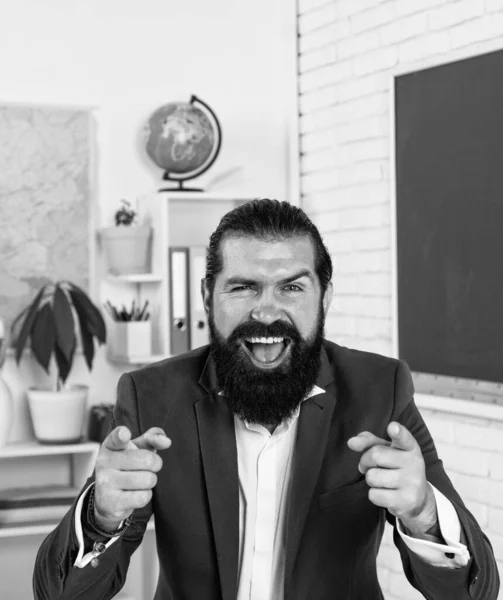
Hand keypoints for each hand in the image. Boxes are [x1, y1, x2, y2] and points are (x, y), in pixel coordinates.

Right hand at [94, 426, 170, 530]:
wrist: (108, 499)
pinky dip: (145, 496)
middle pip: (147, 460)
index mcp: (111, 446)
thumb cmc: (128, 466)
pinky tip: (135, 494)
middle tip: (149, 467)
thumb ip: (152, 438)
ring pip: (148, 480)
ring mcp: (105, 483)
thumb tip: (166, 441)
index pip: (117, 438)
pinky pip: (143, 497)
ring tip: (139, 481)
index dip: (122, 435)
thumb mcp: (138, 448)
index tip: (125, 434)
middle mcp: (104, 462)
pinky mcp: (111, 503)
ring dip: (150, 481)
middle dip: (155, 464)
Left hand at [347, 422, 438, 538]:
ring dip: (371, 480)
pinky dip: (374, 495)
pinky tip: (387, 494)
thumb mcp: (386, 450)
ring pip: (372, 477)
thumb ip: (369, 441)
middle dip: (366, 461)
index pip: (404, 438)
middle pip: (375, 455)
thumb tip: (351, 442)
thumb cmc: (395, 467)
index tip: (392, 427)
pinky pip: (374, 495)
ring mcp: (412, 483)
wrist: (417, 498)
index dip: (397, 432)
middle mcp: (414, 463)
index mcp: (409, 447)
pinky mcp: (406, 501)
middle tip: (373, 466)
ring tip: (383, 481)